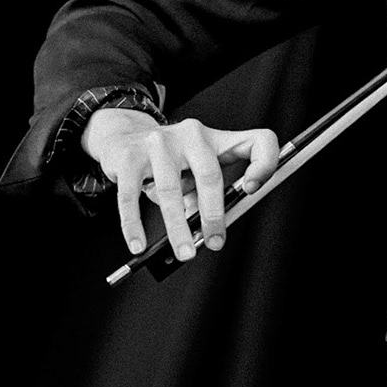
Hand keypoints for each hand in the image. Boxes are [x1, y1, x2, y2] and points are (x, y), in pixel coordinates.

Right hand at [81, 107, 280, 260]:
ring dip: (178, 227)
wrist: (122, 136)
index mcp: (216, 139)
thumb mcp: (194, 171)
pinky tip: (138, 244)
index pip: (257, 141)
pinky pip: (131, 196)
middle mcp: (191, 135)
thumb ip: (204, 195)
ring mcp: (158, 143)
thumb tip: (205, 229)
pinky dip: (134, 225)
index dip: (264, 163)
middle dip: (213, 214)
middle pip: (209, 174)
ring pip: (170, 190)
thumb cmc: (168, 160)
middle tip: (215, 242)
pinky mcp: (129, 156)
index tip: (253, 189)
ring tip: (184, 251)